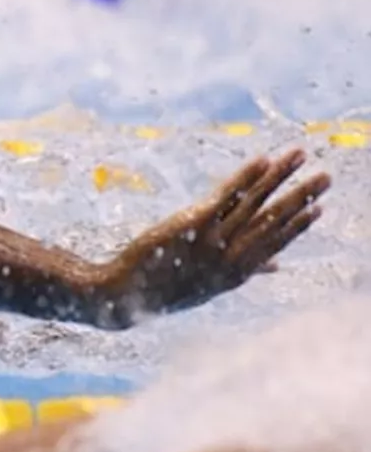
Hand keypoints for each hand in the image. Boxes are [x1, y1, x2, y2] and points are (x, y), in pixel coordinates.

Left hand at [96, 149, 329, 326]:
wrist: (124, 296)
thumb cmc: (164, 289)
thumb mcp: (208, 286)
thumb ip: (244, 272)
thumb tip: (277, 266)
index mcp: (237, 273)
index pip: (276, 244)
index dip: (299, 225)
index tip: (320, 208)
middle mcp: (231, 256)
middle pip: (273, 220)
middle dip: (301, 196)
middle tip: (326, 176)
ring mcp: (213, 240)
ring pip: (254, 202)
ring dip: (280, 176)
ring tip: (300, 155)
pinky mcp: (193, 224)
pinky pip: (225, 196)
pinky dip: (245, 177)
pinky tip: (262, 161)